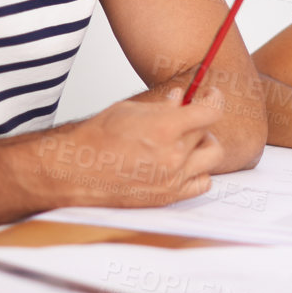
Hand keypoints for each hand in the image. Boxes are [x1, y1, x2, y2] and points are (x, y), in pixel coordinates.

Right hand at [35, 88, 226, 206]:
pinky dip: (198, 172)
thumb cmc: (96, 140)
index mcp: (165, 128)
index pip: (210, 111)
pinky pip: (202, 184)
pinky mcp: (168, 196)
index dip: (214, 99)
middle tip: (187, 119)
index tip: (212, 96)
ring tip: (185, 142)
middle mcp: (173, 156)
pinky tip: (183, 164)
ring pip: (211, 157)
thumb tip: (179, 98)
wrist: (77, 171)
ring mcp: (173, 179)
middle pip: (207, 132)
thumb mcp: (129, 111)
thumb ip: (161, 106)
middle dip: (199, 122)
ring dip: (203, 146)